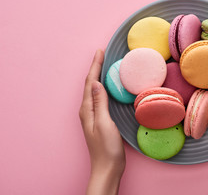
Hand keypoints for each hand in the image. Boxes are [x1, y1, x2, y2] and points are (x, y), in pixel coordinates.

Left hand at [79, 50, 125, 194]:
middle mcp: (87, 110)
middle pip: (90, 84)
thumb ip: (99, 103)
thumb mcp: (104, 123)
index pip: (89, 83)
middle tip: (102, 54)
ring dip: (98, 75)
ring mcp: (93, 115)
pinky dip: (103, 87)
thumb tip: (95, 82)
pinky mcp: (99, 119)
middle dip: (95, 67)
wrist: (107, 167)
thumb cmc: (107, 148)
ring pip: (94, 90)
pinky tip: (108, 86)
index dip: (95, 66)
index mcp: (87, 109)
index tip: (100, 52)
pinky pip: (99, 97)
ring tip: (104, 64)